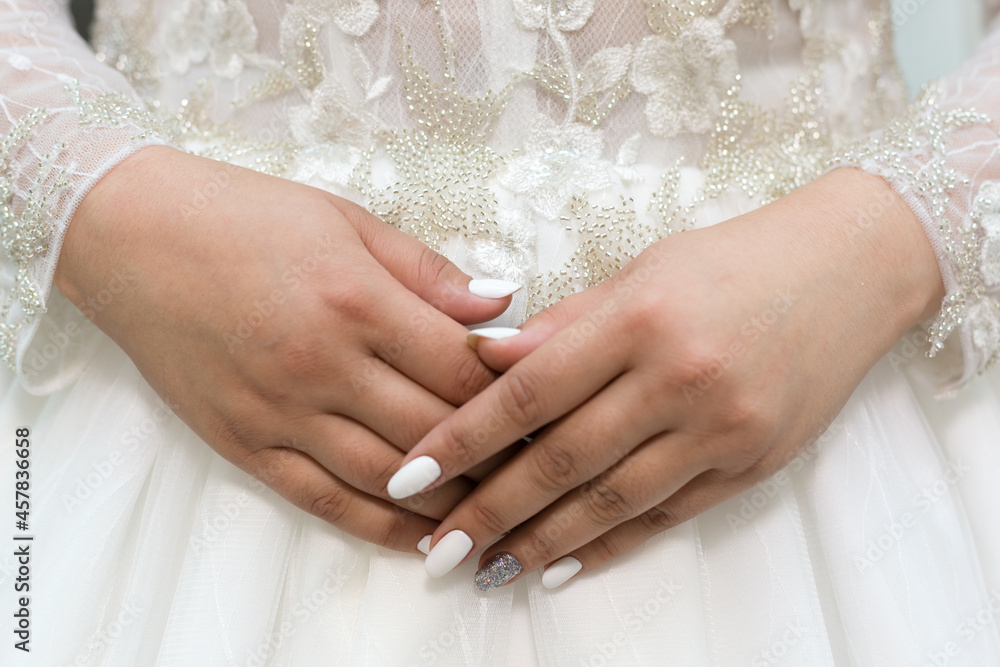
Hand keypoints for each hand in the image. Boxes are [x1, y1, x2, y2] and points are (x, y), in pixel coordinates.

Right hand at [54, 146, 516, 550]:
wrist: (133, 238)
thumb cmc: (244, 219)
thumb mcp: (346, 223)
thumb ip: (428, 272)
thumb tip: (501, 304)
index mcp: (358, 301)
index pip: (462, 369)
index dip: (514, 392)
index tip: (546, 404)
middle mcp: (323, 365)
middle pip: (435, 429)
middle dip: (496, 452)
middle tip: (537, 464)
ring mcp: (282, 412)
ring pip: (389, 478)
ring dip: (450, 502)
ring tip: (495, 509)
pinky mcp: (246, 444)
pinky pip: (325, 502)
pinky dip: (381, 527)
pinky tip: (422, 539)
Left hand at [386, 168, 944, 586]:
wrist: (850, 269)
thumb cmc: (731, 260)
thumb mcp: (641, 270)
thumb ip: (563, 323)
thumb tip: (484, 359)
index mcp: (638, 319)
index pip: (529, 392)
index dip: (463, 438)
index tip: (411, 475)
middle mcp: (679, 378)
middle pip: (563, 459)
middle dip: (490, 509)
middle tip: (436, 548)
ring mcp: (721, 428)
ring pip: (611, 501)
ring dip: (542, 542)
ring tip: (488, 567)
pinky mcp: (752, 463)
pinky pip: (666, 516)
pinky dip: (610, 546)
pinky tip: (563, 566)